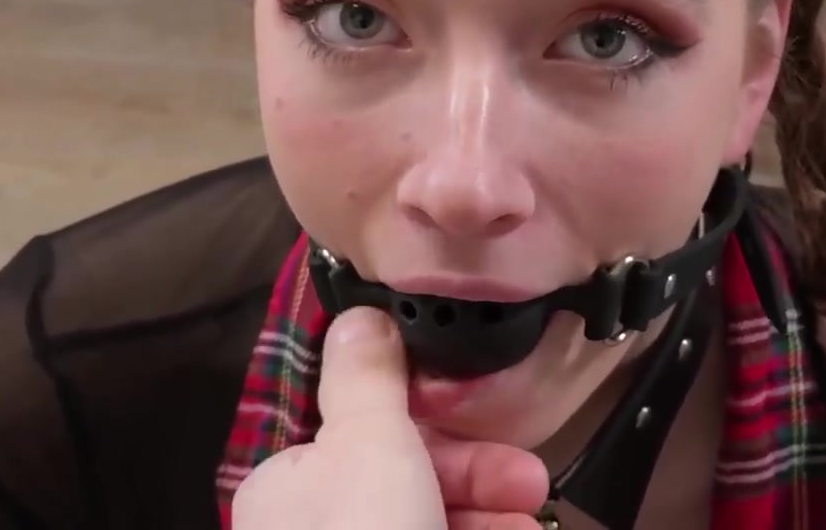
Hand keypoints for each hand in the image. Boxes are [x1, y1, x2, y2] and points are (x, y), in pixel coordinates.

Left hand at [232, 306, 549, 529]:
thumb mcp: (367, 442)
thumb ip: (366, 377)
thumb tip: (358, 317)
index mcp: (290, 485)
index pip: (373, 437)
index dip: (446, 434)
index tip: (506, 442)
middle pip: (408, 487)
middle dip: (481, 487)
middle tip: (535, 492)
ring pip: (428, 529)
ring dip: (489, 526)